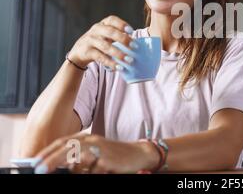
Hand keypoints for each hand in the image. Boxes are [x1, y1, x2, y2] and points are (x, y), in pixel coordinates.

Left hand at [32, 133, 158, 173]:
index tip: (34, 161)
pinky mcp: (107, 160)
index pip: (62, 142)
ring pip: (76, 159)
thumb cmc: (114, 156)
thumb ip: (78, 158)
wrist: (138, 155)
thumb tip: (59, 167)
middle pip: (66, 148)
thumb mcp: (93, 155)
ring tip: (56, 171)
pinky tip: (94, 173)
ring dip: (66, 167)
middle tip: (38, 169)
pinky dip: (90, 174)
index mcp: (86, 138)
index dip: (47, 151)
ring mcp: (100, 149)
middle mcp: (92, 140)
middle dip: (50, 159)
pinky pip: (92, 171)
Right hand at [68, 15, 136, 69]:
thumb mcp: (106, 35)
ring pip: (106, 46)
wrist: (78, 52)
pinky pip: (100, 57)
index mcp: (103, 24)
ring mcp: (90, 40)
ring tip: (130, 60)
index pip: (112, 20)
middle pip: (110, 32)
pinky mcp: (87, 52)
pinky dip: (111, 63)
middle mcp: (96, 30)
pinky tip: (119, 67)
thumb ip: (118, 36)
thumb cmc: (99, 42)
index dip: (122, 24)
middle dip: (123, 39)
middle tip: (135, 47)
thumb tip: (137, 43)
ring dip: (119, 54)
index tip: (132, 31)